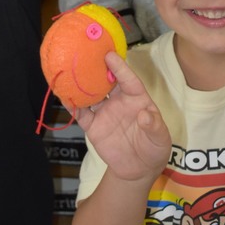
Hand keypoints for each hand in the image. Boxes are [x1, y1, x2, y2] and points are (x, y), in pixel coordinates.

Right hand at [74, 51, 170, 183]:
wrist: (139, 169)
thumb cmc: (154, 147)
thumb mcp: (160, 137)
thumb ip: (154, 125)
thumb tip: (145, 115)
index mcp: (137, 98)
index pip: (128, 79)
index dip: (119, 67)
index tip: (109, 55)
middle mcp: (119, 101)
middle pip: (107, 81)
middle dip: (97, 68)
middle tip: (85, 54)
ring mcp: (105, 112)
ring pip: (91, 94)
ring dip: (81, 84)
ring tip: (69, 71)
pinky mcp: (94, 127)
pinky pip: (81, 114)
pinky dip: (73, 105)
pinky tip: (64, 96)